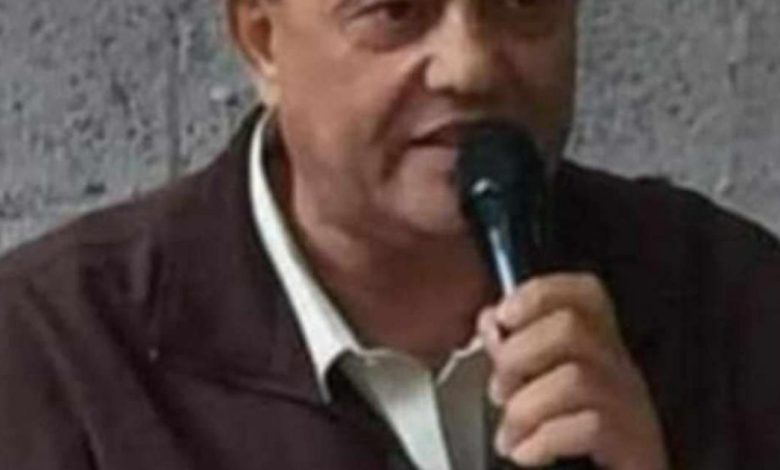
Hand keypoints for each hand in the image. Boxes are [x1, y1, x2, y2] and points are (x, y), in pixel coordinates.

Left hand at [477, 273, 668, 468]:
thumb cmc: (574, 445)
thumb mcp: (540, 390)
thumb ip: (514, 353)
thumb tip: (491, 321)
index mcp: (597, 349)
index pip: (585, 293)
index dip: (539, 294)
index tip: (503, 316)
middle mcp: (620, 370)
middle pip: (571, 327)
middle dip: (518, 354)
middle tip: (500, 390)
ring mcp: (631, 407)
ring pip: (575, 378)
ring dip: (525, 407)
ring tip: (510, 434)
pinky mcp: (635, 446)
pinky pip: (589, 426)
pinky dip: (544, 440)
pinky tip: (526, 453)